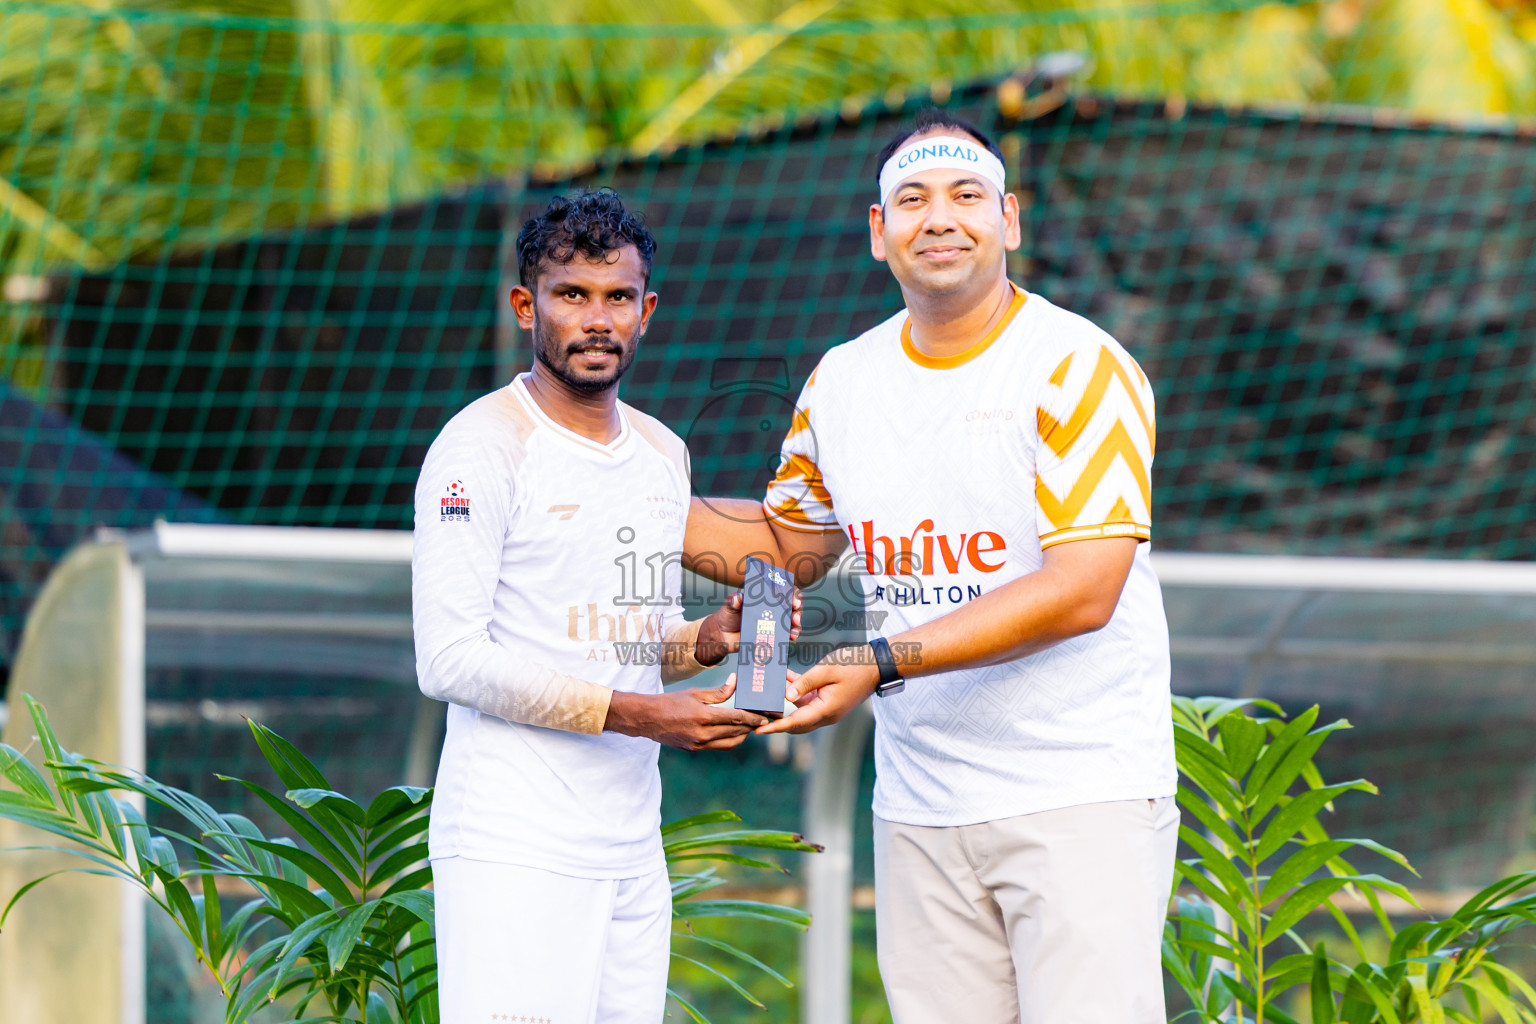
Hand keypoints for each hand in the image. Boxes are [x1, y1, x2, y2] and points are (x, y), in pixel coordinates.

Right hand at [605, 677, 766, 750]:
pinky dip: (729, 740)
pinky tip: (732, 731)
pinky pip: (718, 746)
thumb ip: (718, 692)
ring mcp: (698, 744)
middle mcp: (702, 734)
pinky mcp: (694, 749)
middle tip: (761, 720)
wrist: (647, 719)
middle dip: (751, 726)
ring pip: (730, 743)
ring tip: (749, 726)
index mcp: (703, 716)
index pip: (736, 718)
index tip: (765, 716)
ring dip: (742, 736)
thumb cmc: (670, 701)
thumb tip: (735, 683)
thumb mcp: (694, 693)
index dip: (753, 718)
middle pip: (736, 732)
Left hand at [694, 589, 804, 666]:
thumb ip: (733, 601)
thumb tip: (739, 597)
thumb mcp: (729, 605)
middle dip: (798, 611)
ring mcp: (775, 622)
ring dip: (797, 626)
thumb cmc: (728, 615)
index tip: (794, 601)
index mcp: (766, 597)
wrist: (723, 635)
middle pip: (793, 606)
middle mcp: (774, 608)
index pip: (784, 590)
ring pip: (793, 622)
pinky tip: (790, 638)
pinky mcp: (773, 635)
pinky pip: (785, 635)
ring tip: (793, 632)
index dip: (793, 593)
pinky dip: (790, 636)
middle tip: (795, 618)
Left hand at [756, 659, 878, 734]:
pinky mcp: (827, 700)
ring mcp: (827, 708)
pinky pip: (807, 700)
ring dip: (784, 706)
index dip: (775, 727)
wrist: (876, 666)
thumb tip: (787, 696)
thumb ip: (805, 683)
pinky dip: (795, 692)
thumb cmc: (854, 666)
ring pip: (799, 712)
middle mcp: (825, 714)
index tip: (758, 730)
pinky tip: (783, 678)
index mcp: (826, 710)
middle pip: (795, 723)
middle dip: (775, 722)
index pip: (795, 723)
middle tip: (755, 717)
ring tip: (764, 698)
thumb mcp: (827, 670)